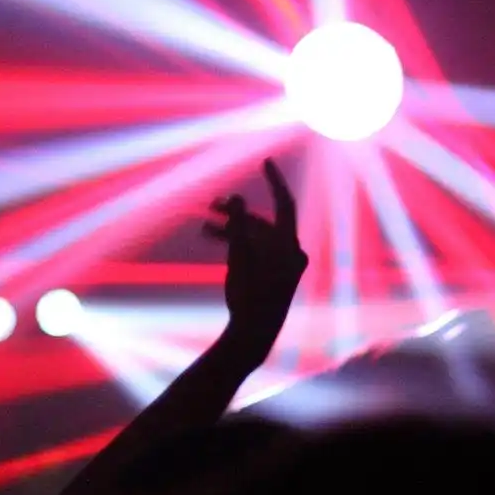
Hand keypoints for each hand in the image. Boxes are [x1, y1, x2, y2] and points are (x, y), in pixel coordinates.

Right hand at [204, 157, 306, 365]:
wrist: (254, 333)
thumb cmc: (249, 295)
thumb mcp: (239, 256)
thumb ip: (238, 223)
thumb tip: (237, 197)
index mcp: (289, 244)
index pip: (285, 203)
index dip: (275, 180)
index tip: (266, 161)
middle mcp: (290, 252)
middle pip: (262, 221)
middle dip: (236, 212)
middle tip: (212, 204)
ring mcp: (281, 265)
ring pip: (255, 237)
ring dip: (231, 229)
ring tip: (204, 226)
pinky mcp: (271, 276)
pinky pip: (254, 251)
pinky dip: (236, 244)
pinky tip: (214, 241)